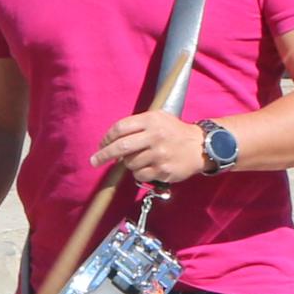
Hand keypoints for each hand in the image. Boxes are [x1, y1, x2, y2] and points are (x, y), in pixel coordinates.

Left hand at [93, 108, 212, 184]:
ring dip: (128, 164)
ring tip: (139, 159)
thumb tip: (112, 141)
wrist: (199, 146)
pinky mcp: (163, 170)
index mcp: (151, 120)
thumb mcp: (158, 118)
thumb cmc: (174, 131)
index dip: (107, 137)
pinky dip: (138, 173)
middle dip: (104, 155)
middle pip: (121, 147)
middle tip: (94, 161)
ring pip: (130, 163)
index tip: (101, 144)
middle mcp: (155, 136)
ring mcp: (159, 154)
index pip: (121, 128)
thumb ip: (137, 125)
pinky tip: (147, 167)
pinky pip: (140, 175)